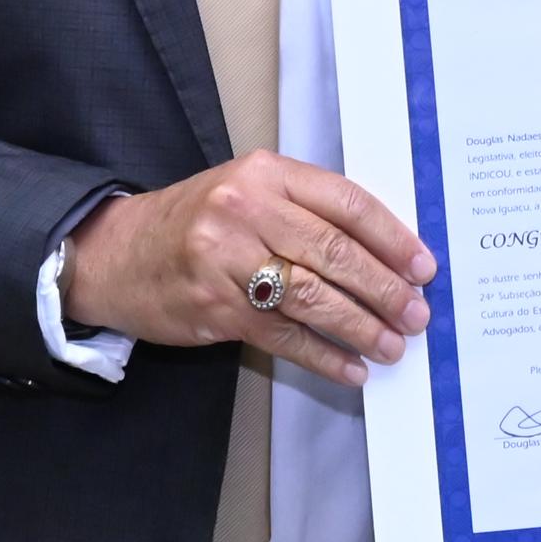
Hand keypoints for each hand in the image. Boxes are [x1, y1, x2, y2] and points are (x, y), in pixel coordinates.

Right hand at [59, 149, 435, 390]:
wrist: (116, 252)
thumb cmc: (196, 221)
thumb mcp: (248, 192)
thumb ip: (306, 209)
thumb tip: (384, 251)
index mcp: (266, 173)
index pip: (346, 203)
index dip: (392, 238)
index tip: (423, 266)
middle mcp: (247, 210)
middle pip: (335, 253)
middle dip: (385, 289)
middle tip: (417, 314)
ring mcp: (227, 260)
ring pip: (313, 298)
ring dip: (361, 326)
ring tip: (394, 344)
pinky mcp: (215, 307)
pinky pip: (283, 336)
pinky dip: (323, 355)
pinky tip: (351, 368)